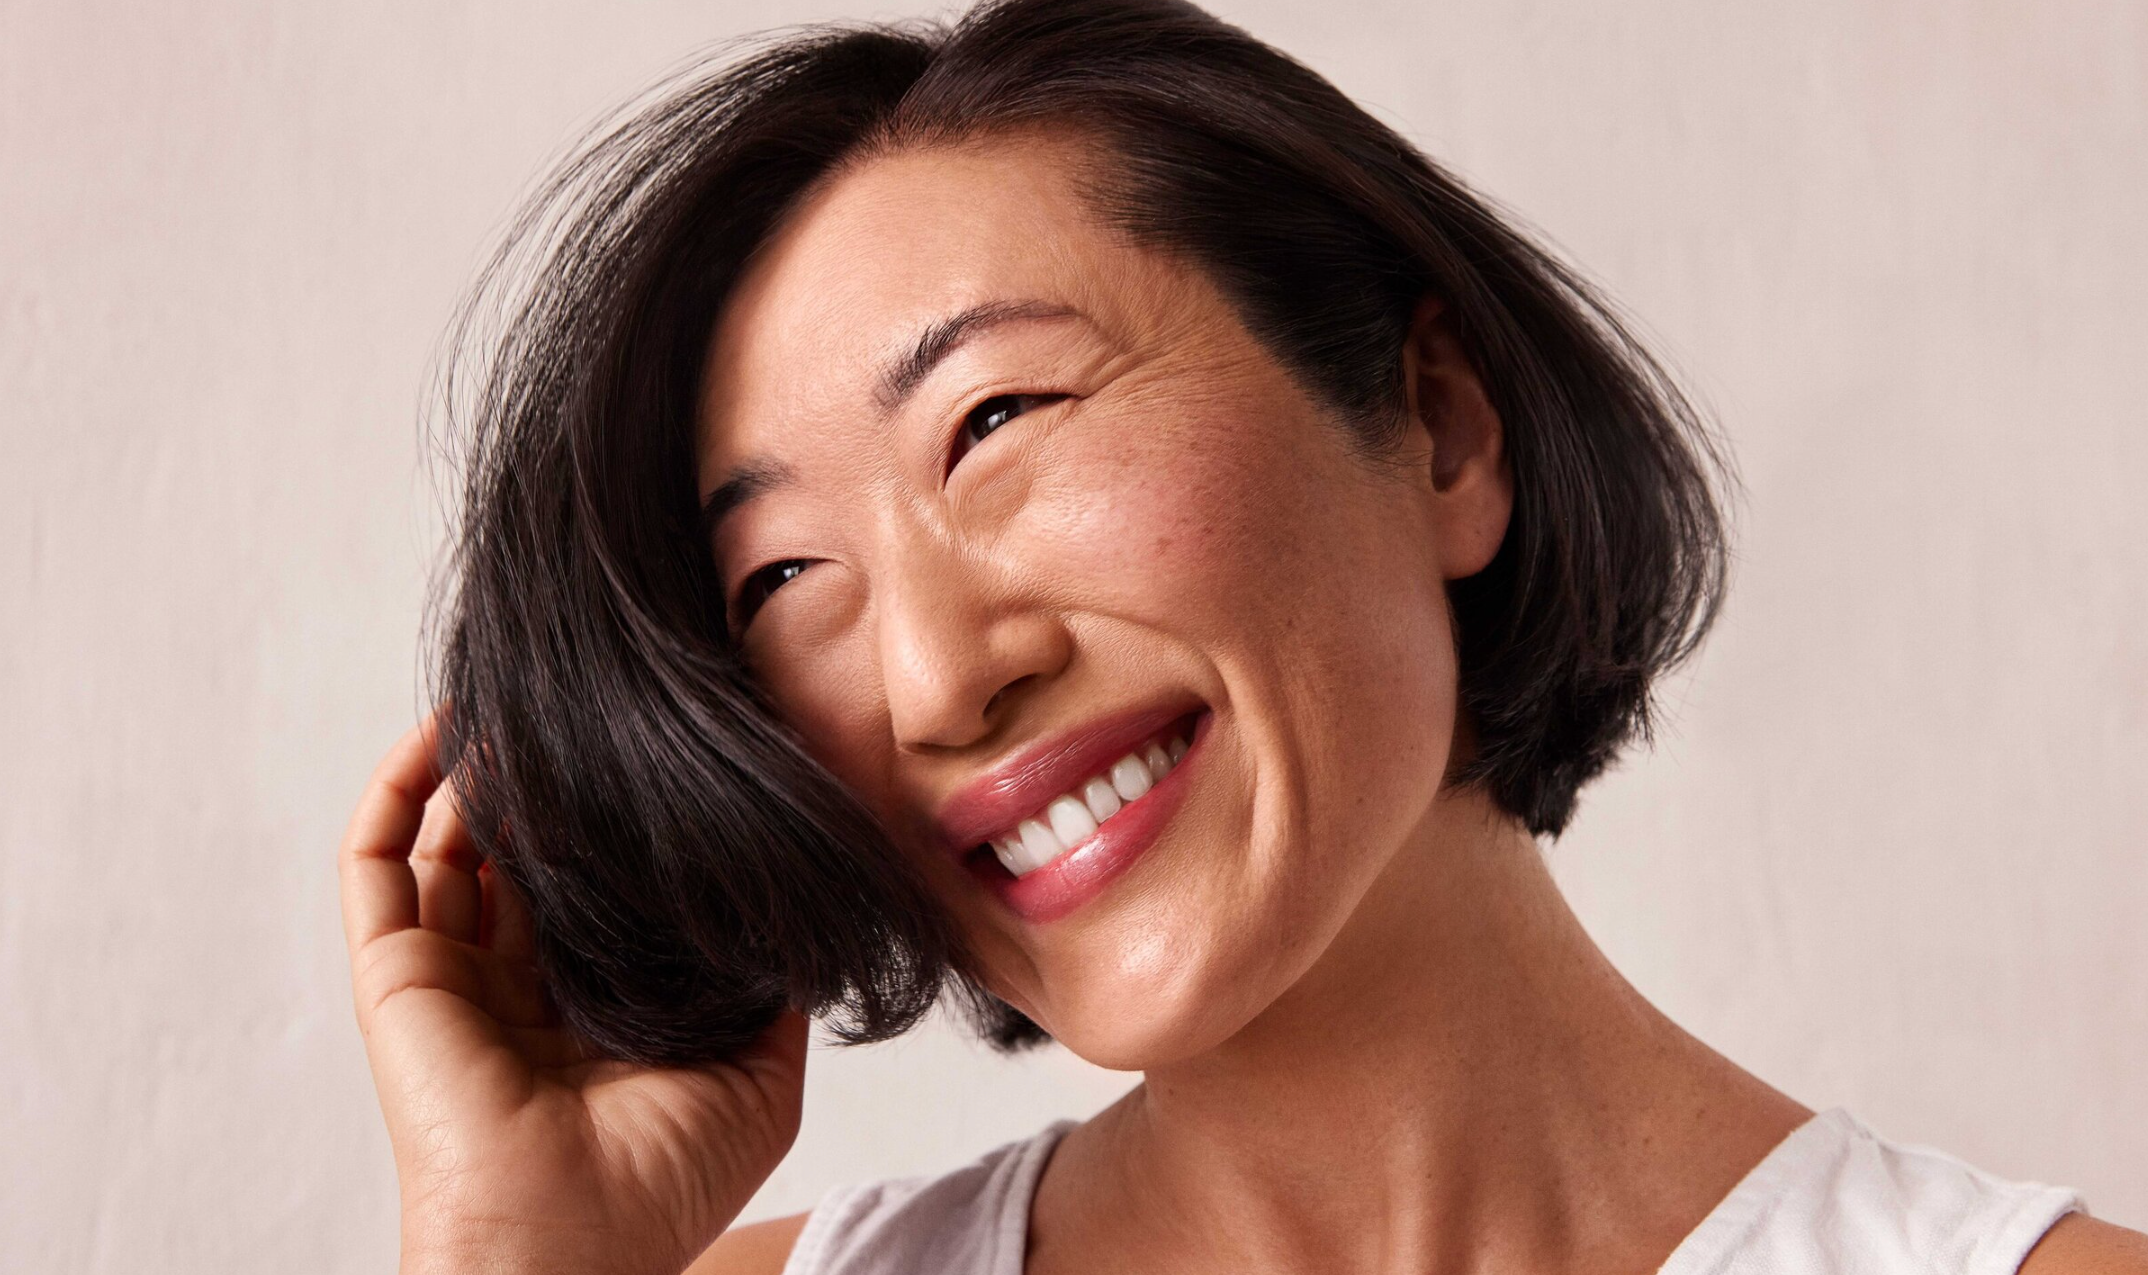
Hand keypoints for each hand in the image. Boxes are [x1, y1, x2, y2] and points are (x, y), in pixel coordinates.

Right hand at [339, 712, 806, 1274]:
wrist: (571, 1246)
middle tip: (592, 699)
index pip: (598, 883)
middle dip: (551, 775)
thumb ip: (770, 983)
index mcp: (593, 1002)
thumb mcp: (760, 1072)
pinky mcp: (395, 976)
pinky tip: (447, 728)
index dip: (622, 817)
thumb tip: (793, 902)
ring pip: (449, 838)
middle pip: (521, 848)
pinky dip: (401, 788)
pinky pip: (375, 863)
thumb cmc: (662, 1184)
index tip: (664, 744)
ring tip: (529, 692)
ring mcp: (450, 975)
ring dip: (481, 763)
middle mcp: (516, 980)